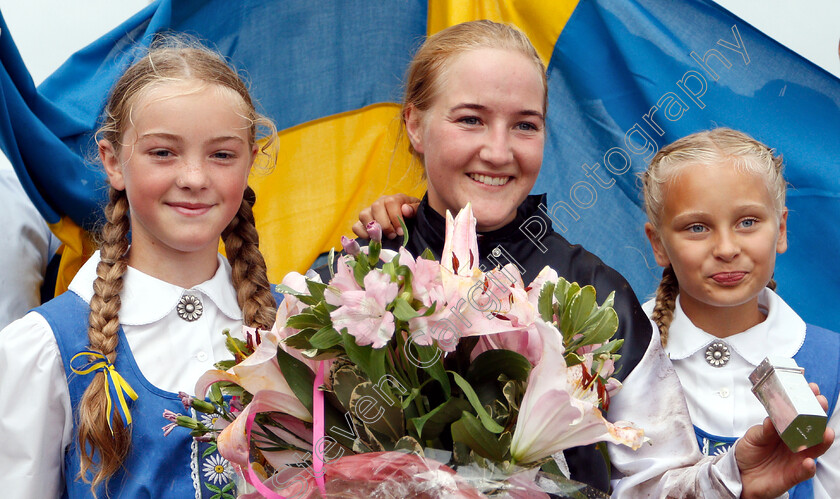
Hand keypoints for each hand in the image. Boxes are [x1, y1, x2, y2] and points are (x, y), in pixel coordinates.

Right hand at [352, 194, 420, 239]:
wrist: (408, 221)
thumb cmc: (412, 217)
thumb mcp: (418, 211)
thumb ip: (415, 209)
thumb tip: (405, 209)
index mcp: (395, 198)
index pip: (391, 202)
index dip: (395, 218)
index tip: (401, 231)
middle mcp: (380, 202)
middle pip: (376, 207)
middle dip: (384, 224)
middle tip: (392, 236)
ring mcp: (370, 212)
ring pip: (364, 214)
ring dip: (372, 228)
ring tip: (382, 238)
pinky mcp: (363, 223)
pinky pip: (356, 225)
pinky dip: (361, 233)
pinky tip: (371, 239)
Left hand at [736, 382, 834, 498]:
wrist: (741, 475)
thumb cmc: (749, 452)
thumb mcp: (753, 437)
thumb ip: (763, 431)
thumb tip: (771, 420)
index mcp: (785, 428)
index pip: (799, 413)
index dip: (806, 401)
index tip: (811, 388)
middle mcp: (795, 442)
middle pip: (813, 428)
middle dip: (819, 414)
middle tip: (821, 403)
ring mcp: (797, 458)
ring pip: (816, 449)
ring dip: (823, 441)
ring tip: (826, 432)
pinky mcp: (794, 474)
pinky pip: (805, 471)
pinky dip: (808, 467)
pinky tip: (809, 461)